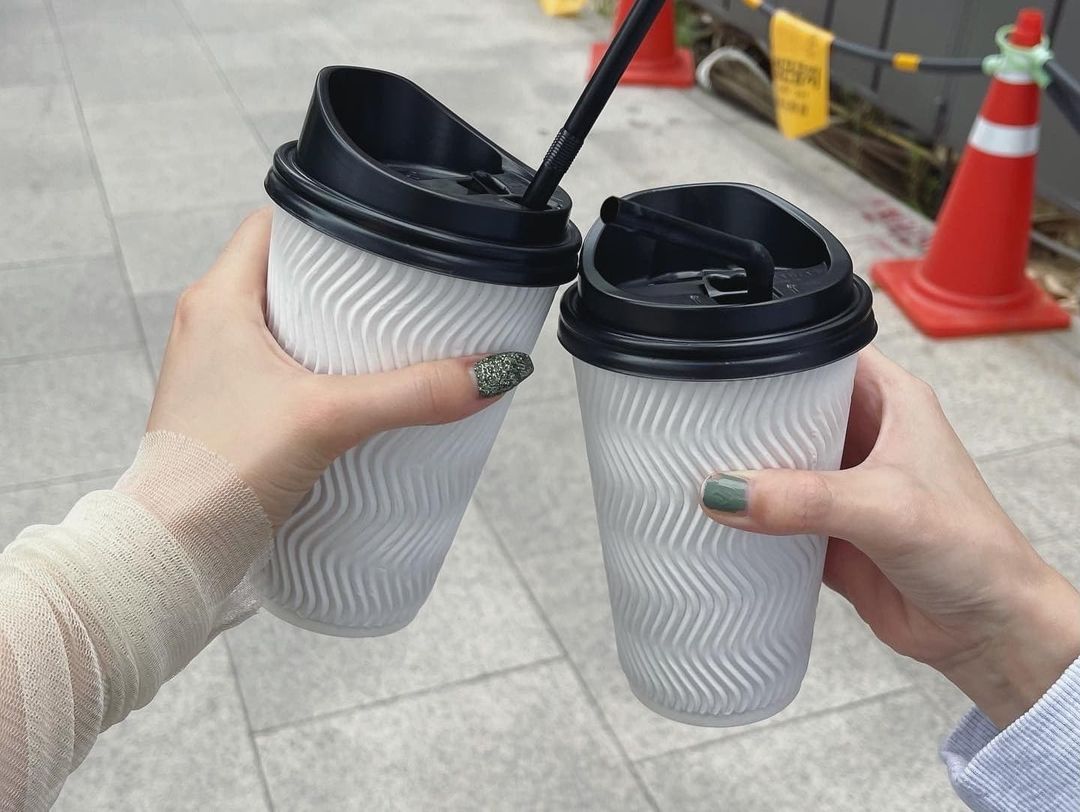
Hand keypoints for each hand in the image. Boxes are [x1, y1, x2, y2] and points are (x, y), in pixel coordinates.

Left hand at [147, 208, 533, 527]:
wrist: (174, 550)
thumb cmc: (218, 472)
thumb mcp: (328, 419)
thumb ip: (412, 394)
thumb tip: (489, 374)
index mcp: (217, 300)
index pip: (274, 225)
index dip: (326, 221)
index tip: (377, 234)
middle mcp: (211, 326)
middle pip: (288, 275)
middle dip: (343, 279)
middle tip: (398, 289)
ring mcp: (218, 370)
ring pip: (286, 325)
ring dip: (334, 330)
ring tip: (389, 339)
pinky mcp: (231, 409)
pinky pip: (284, 370)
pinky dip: (323, 372)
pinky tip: (361, 394)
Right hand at [700, 347, 1079, 727]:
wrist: (986, 629)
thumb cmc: (971, 550)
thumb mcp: (884, 508)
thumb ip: (804, 499)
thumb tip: (725, 493)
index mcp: (890, 401)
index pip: (821, 356)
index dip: (775, 356)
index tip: (721, 366)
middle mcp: (865, 436)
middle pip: (789, 409)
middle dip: (746, 417)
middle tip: (693, 423)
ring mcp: (842, 485)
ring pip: (777, 463)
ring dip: (743, 471)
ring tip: (690, 467)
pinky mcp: (827, 532)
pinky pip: (774, 515)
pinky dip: (748, 517)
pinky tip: (715, 517)